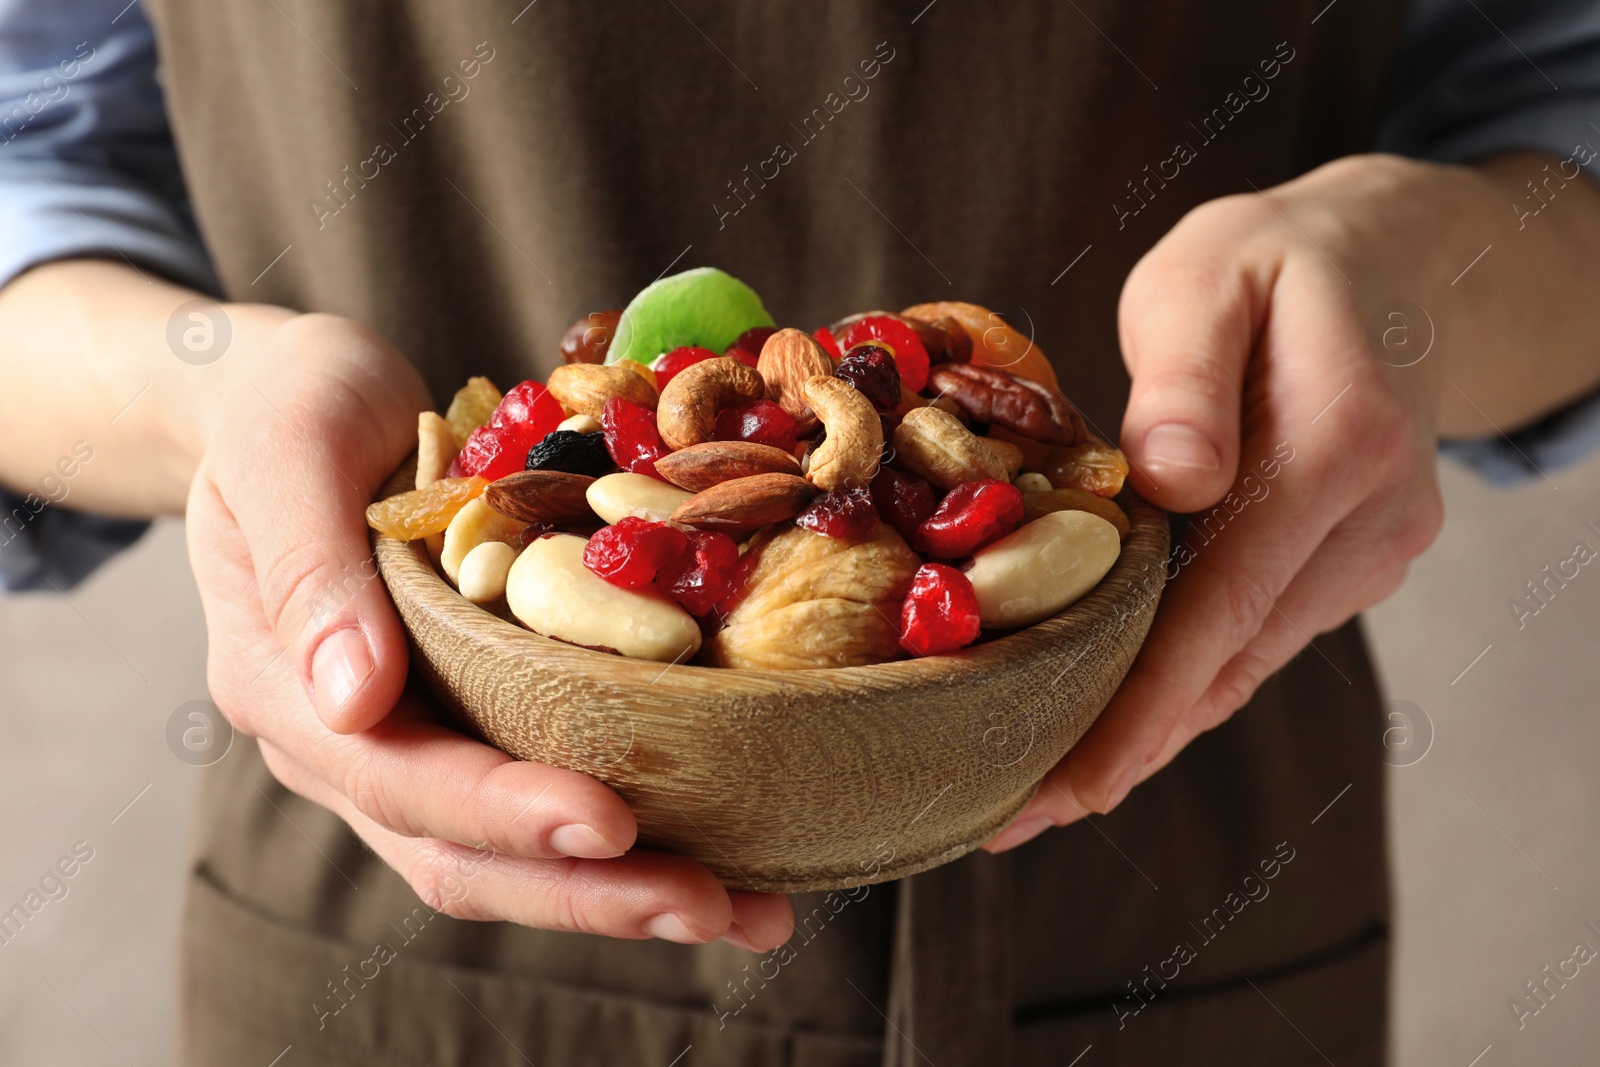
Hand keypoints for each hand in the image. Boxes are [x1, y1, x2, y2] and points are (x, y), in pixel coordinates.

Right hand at [187, 312, 793, 947]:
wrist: (287, 398)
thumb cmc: (288, 403)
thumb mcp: (286, 445)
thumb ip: (308, 564)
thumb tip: (355, 699)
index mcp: (284, 683)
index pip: (397, 777)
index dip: (503, 810)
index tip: (611, 822)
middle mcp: (342, 741)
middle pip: (462, 854)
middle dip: (588, 891)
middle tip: (714, 904)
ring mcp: (405, 743)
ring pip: (506, 858)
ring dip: (620, 893)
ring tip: (745, 910)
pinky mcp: (464, 724)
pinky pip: (538, 801)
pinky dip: (621, 842)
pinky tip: (722, 853)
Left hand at [986, 155, 1483, 849]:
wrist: (1390, 267)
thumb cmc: (1273, 265)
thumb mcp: (1211, 277)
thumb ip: (1187, 374)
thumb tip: (1169, 479)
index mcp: (1339, 447)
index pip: (1223, 604)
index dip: (1142, 704)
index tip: (1070, 784)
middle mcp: (1372, 521)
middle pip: (1228, 661)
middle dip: (1121, 746)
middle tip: (1012, 816)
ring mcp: (1371, 552)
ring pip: (1240, 664)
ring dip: (1146, 730)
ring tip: (1039, 790)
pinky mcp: (1351, 564)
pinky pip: (1251, 638)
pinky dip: (1180, 683)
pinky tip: (1111, 720)